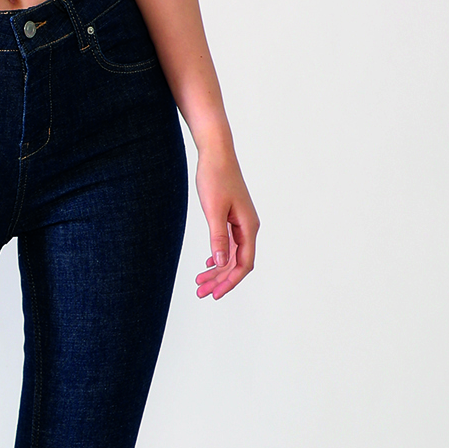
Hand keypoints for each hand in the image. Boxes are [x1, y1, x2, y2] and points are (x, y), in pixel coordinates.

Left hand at [194, 146, 258, 299]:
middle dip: (220, 280)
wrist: (216, 153)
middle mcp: (248, 227)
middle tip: (201, 293)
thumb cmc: (215, 177)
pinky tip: (208, 264)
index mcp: (248, 227)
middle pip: (237, 262)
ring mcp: (241, 222)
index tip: (214, 294)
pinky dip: (218, 256)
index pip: (243, 264)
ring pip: (231, 254)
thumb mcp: (214, 210)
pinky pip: (228, 243)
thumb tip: (220, 262)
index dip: (230, 281)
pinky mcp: (232, 216)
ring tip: (199, 283)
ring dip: (217, 270)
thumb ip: (218, 237)